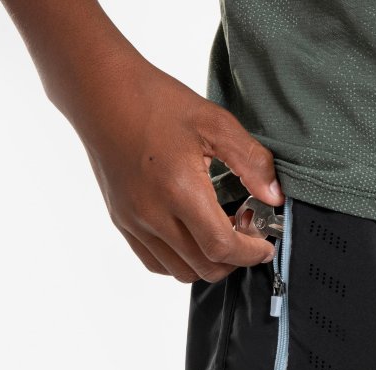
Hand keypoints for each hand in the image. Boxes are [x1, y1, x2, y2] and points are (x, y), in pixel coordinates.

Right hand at [82, 59, 284, 282]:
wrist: (101, 93)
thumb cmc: (156, 102)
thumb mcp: (215, 122)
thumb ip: (251, 162)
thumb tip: (274, 196)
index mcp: (179, 189)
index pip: (222, 247)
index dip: (250, 254)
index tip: (265, 247)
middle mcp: (153, 214)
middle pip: (204, 267)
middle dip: (235, 261)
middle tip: (247, 238)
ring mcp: (133, 222)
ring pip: (180, 271)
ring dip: (209, 263)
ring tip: (220, 236)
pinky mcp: (122, 221)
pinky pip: (155, 262)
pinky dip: (181, 261)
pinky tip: (192, 237)